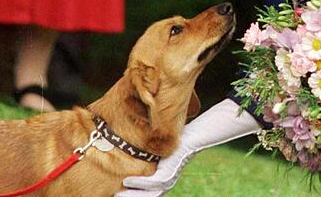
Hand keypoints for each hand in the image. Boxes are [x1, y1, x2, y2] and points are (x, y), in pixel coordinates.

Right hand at [115, 99, 260, 195]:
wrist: (205, 131)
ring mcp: (171, 174)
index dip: (131, 192)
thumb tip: (137, 133)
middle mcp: (168, 176)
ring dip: (130, 195)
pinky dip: (140, 184)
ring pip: (149, 192)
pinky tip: (127, 182)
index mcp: (165, 172)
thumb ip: (152, 141)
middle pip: (146, 194)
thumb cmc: (187, 132)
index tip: (115, 191)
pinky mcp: (173, 169)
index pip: (145, 187)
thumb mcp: (165, 139)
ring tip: (115, 195)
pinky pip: (154, 181)